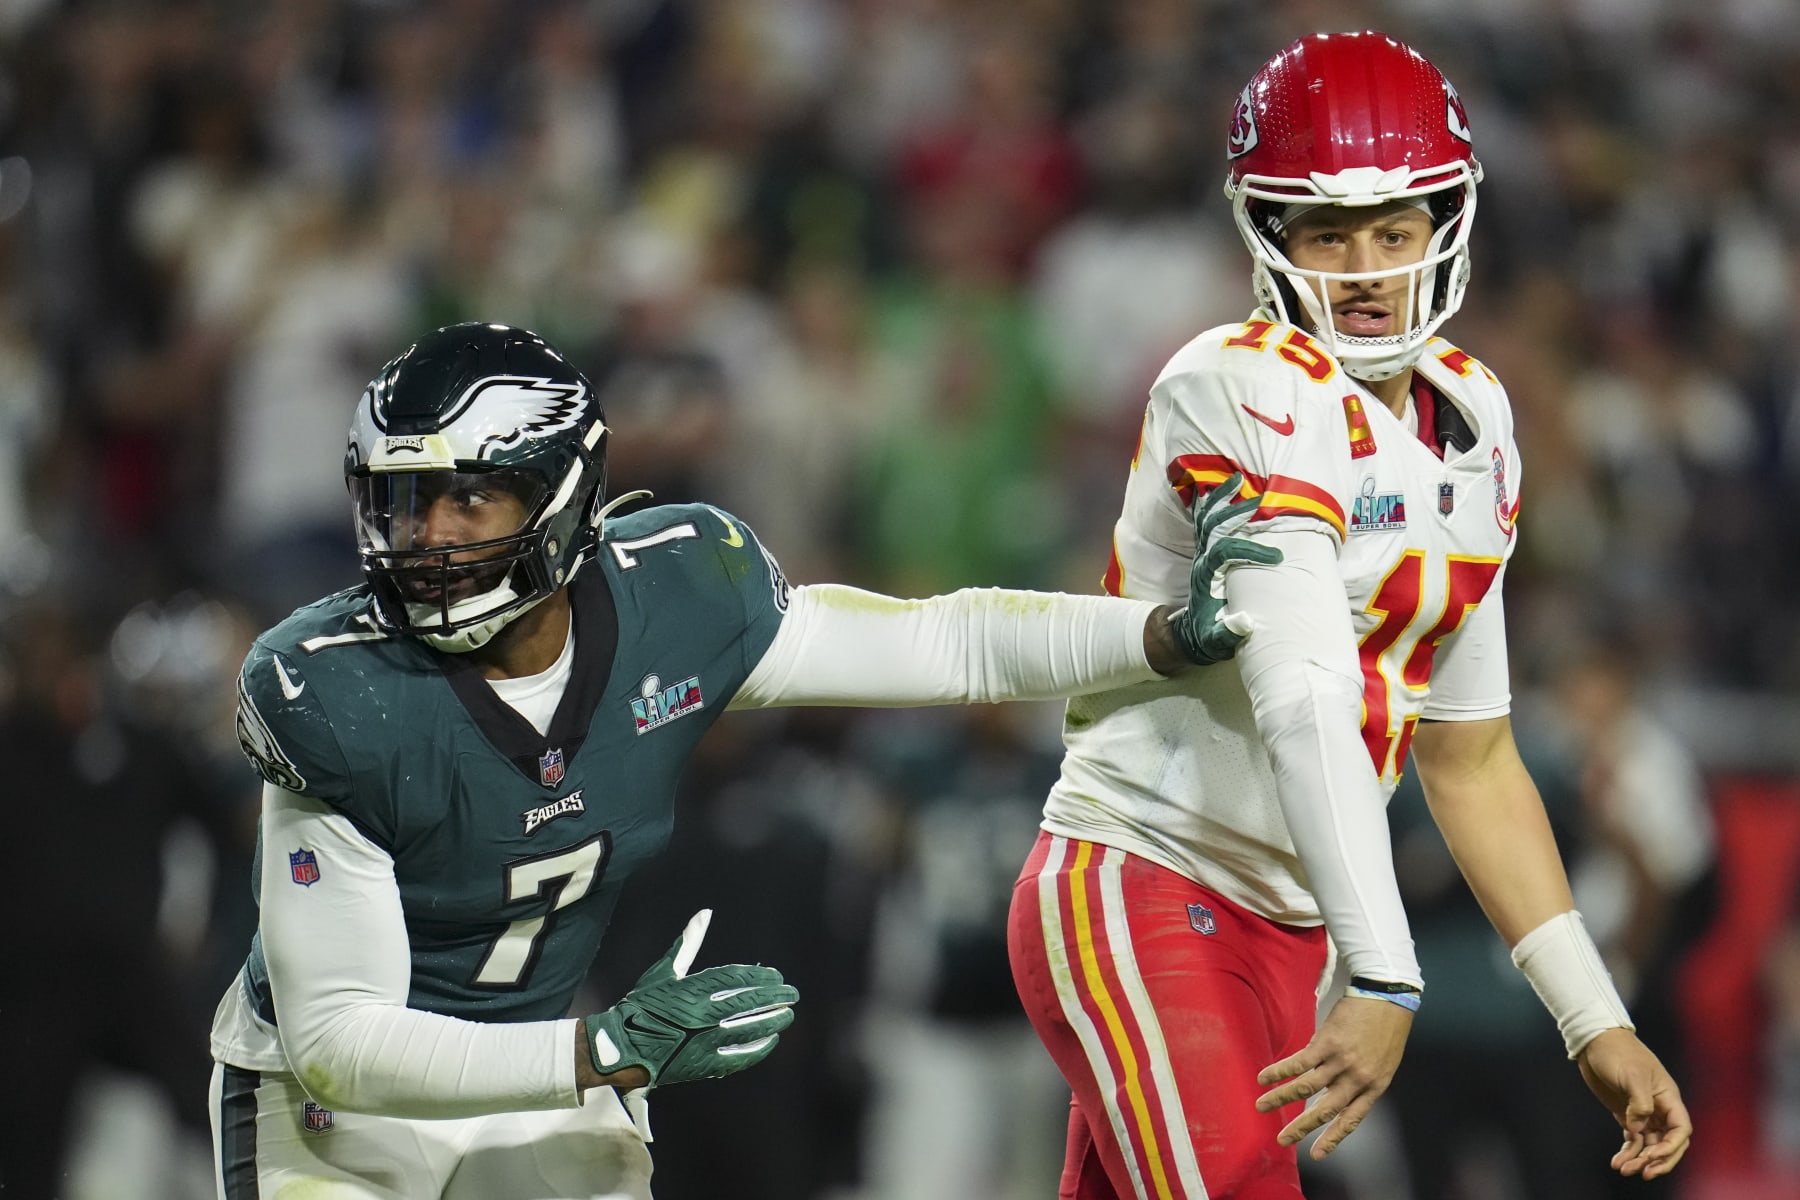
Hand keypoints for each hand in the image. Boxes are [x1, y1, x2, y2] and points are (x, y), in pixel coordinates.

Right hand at [583, 909, 797, 1089]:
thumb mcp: (663, 972)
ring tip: (788, 1015)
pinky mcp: (702, 1064)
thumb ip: (688, 944)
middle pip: (747, 1003)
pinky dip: (756, 1049)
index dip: (760, 977)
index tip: (776, 976)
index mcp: (692, 989)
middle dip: (773, 998)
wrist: (620, 1046)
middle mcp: (701, 1015)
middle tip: (793, 994)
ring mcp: (703, 1041)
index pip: (736, 979)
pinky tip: (771, 1040)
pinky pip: (737, 1056)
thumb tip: (704, 914)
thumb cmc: (641, 1006)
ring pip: (747, 1029)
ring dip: (771, 1022)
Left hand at [1169, 472, 1282, 665]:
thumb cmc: (1207, 638)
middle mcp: (1202, 560)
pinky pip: (1207, 521)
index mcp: (1206, 577)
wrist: (1188, 635)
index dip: (1250, 550)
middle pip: (1215, 527)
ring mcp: (1202, 553)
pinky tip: (1227, 488)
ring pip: (1208, 518)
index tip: (1276, 555)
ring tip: (1239, 478)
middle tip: (1263, 499)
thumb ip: (1228, 633)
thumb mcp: (1217, 641)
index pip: (1226, 553)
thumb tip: (1244, 623)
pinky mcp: (1206, 552)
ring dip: (1223, 499)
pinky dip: (1215, 503)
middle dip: (1238, 513)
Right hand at [1254, 994, 1412, 1158]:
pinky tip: (1264, 1077)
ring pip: (1305, 1088)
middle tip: (1281, 1139)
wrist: (1389, 996)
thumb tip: (1330, 1082)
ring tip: (1261, 1106)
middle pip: (1324, 1110)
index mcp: (1373, 1087)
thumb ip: (1359, 1076)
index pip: (1350, 1120)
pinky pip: (1299, 1063)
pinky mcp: (1327, 1043)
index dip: (1332, 1139)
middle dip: (1300, 1128)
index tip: (1315, 1155)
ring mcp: (1341, 1062)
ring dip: (1280, 1098)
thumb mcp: (1383, 1061)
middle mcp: (1357, 1079)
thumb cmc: (1388, 1027)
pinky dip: (1279, 1071)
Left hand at [1576, 1027, 1692, 1179]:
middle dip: (1658, 1160)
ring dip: (1640, 1159)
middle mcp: (1659, 1108)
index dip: (1671, 1147)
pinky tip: (1617, 1161)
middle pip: (1668, 1143)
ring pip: (1649, 1144)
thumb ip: (1639, 1103)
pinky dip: (1628, 1151)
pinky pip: (1633, 1139)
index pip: (1680, 1129)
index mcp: (1668, 1098)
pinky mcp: (1626, 1114)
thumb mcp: (1632, 1076)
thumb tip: (1636, 1128)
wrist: (1594, 1042)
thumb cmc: (1618, 1053)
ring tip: (1623, 1169)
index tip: (1653, 1156)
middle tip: (1643, 1173)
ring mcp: (1643, 1112)